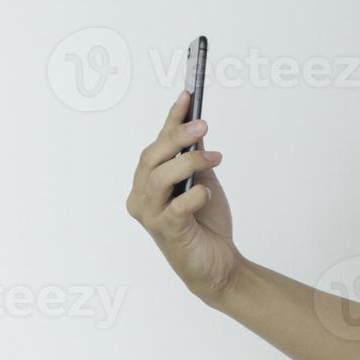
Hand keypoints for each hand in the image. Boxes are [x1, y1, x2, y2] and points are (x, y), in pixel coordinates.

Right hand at [125, 91, 240, 306]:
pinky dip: (193, 195)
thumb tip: (195, 127)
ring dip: (187, 162)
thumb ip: (194, 158)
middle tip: (204, 125)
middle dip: (177, 137)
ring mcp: (151, 215)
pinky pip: (176, 207)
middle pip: (152, 158)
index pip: (156, 144)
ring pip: (159, 178)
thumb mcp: (203, 182)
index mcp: (147, 182)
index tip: (187, 95)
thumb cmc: (206, 224)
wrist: (218, 265)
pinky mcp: (167, 232)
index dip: (171, 119)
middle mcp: (142, 196)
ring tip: (214, 157)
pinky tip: (206, 192)